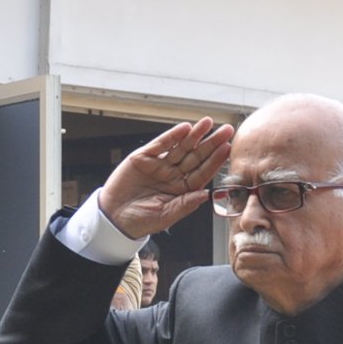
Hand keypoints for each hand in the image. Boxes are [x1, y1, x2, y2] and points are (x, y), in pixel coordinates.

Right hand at [98, 118, 236, 238]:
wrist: (114, 218)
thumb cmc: (140, 220)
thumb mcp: (166, 216)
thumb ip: (185, 205)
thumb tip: (205, 195)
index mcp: (182, 189)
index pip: (203, 172)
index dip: (215, 161)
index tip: (227, 149)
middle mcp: (173, 175)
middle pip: (196, 156)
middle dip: (211, 143)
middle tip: (227, 130)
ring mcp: (159, 165)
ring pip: (181, 147)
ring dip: (195, 135)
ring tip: (208, 123)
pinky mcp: (143, 158)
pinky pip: (160, 145)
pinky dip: (172, 136)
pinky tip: (184, 128)